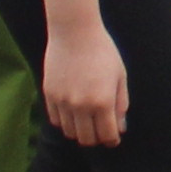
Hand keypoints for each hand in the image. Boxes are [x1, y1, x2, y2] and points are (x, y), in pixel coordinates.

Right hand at [42, 23, 129, 147]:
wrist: (74, 31)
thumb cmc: (102, 51)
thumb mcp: (119, 76)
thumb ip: (121, 104)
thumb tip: (120, 128)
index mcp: (103, 101)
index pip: (107, 135)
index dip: (112, 140)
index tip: (114, 138)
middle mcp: (81, 105)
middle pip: (87, 139)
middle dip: (97, 139)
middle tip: (100, 131)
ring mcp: (63, 101)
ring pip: (70, 132)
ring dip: (80, 131)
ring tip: (86, 122)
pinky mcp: (49, 94)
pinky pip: (56, 120)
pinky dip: (65, 122)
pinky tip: (73, 112)